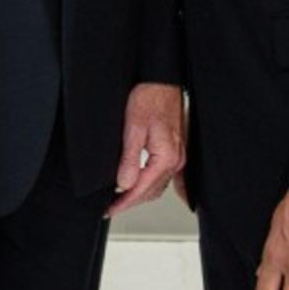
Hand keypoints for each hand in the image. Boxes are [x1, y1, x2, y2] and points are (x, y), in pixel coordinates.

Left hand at [107, 82, 184, 215]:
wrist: (160, 80)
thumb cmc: (149, 98)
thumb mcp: (133, 128)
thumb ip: (130, 159)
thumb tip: (124, 184)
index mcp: (166, 157)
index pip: (142, 189)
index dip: (124, 202)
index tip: (109, 209)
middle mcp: (176, 159)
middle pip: (152, 191)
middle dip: (131, 201)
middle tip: (112, 206)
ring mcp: (178, 155)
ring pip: (158, 185)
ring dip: (141, 193)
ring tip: (122, 197)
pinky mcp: (177, 149)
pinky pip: (168, 176)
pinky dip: (154, 185)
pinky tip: (148, 189)